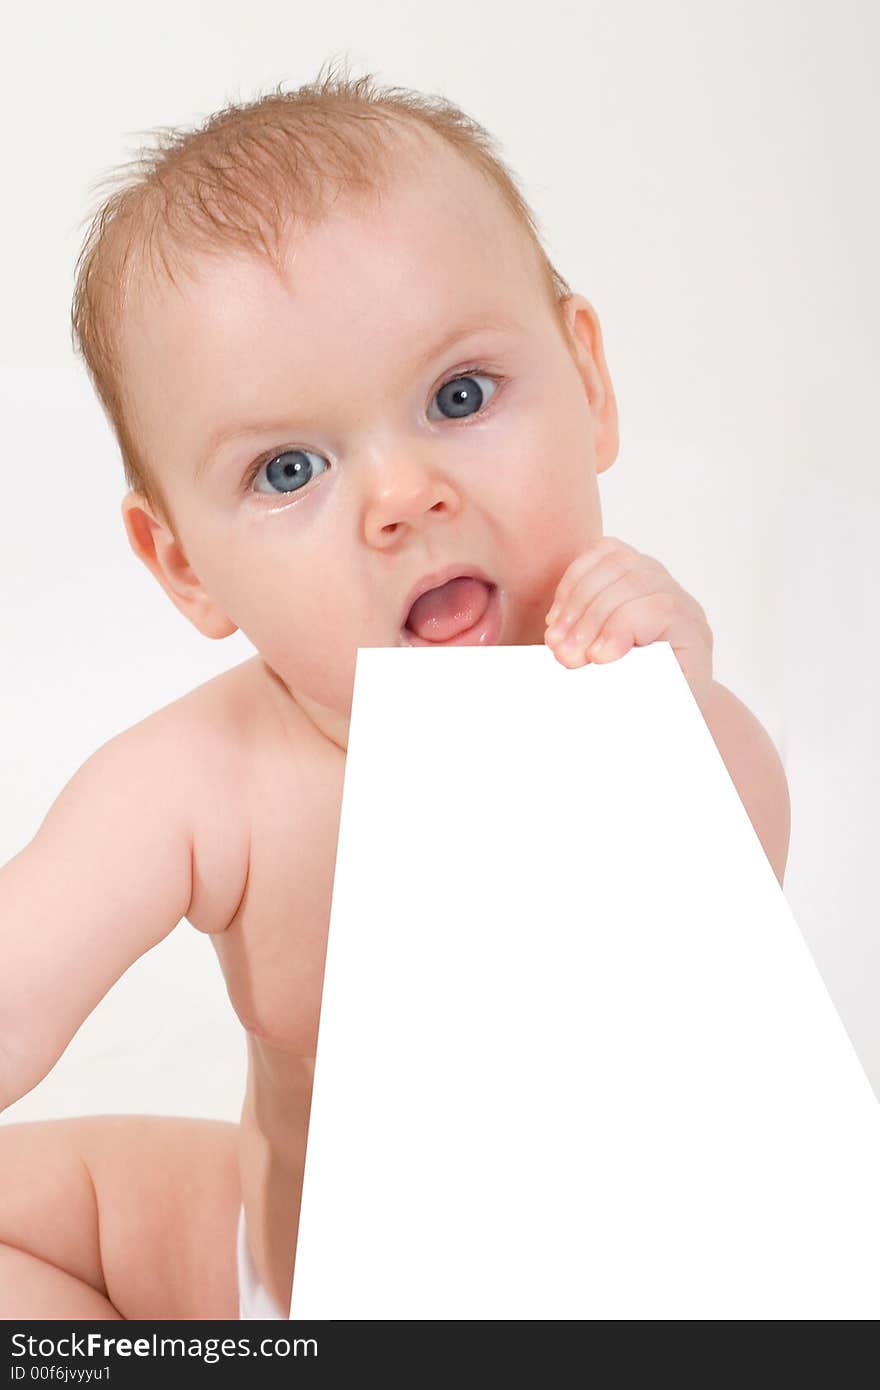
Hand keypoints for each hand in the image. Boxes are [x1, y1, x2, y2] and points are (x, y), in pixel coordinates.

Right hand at [544, 536, 713, 710]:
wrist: (657, 694)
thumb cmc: (654, 706)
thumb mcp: (654, 710)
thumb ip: (635, 695)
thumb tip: (600, 676)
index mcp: (692, 637)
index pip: (661, 610)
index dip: (622, 627)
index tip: (595, 659)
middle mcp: (678, 601)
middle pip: (633, 584)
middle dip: (589, 619)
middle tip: (563, 656)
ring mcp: (654, 579)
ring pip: (614, 563)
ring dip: (575, 601)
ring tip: (554, 640)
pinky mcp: (630, 569)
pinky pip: (600, 555)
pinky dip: (571, 582)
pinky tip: (557, 617)